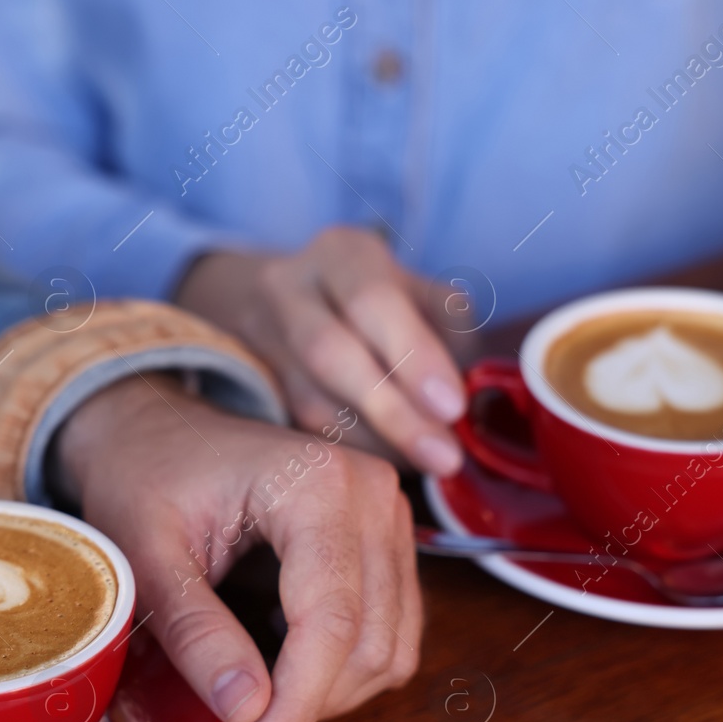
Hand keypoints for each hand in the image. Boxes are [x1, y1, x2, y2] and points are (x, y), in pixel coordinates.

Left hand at [57, 375, 421, 721]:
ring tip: (261, 693)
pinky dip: (348, 668)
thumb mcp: (146, 554)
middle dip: (312, 704)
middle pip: (370, 640)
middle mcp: (373, 494)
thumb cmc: (145, 478)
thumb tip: (246, 710)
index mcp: (318, 483)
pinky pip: (394, 631)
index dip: (299, 704)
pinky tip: (287, 661)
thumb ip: (195, 630)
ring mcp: (390, 516)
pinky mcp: (389, 541)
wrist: (157, 433)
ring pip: (391, 646)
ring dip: (334, 693)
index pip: (331, 621)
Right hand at [176, 226, 469, 475]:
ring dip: (374, 443)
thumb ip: (450, 330)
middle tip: (444, 456)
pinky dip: (349, 453)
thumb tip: (468, 392)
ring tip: (426, 466)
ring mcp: (262, 341)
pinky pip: (300, 431)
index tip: (452, 407)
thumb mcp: (419, 293)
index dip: (413, 355)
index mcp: (341, 255)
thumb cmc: (375, 302)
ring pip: (310, 402)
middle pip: (328, 352)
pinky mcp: (255, 390)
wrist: (286, 301)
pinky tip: (387, 466)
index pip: (372, 301)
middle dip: (392, 411)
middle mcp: (288, 290)